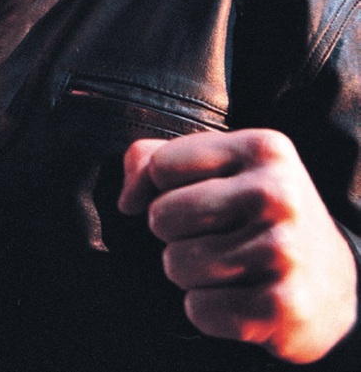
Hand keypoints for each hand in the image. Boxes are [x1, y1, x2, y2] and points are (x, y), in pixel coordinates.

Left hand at [118, 129, 357, 363]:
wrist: (332, 281)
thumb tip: (126, 198)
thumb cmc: (259, 213)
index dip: (161, 187)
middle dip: (173, 233)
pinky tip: (240, 296)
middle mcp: (278, 193)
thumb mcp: (221, 167)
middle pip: (162, 215)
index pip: (161, 165)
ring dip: (190, 273)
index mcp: (263, 148)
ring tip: (228, 265)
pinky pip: (198, 309)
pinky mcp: (281, 306)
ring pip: (176, 264)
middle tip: (212, 235)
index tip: (191, 197)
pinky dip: (208, 309)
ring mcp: (284, 250)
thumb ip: (155, 159)